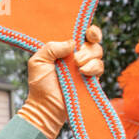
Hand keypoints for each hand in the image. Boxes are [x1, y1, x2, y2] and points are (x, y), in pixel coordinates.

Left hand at [18, 24, 103, 138]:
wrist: (46, 107)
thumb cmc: (39, 85)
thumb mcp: (38, 61)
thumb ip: (51, 47)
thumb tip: (72, 43)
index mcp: (64, 49)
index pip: (81, 34)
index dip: (90, 31)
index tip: (89, 34)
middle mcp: (76, 56)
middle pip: (92, 43)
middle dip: (88, 48)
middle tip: (76, 59)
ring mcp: (84, 67)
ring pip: (98, 53)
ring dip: (90, 58)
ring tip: (78, 68)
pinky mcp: (90, 80)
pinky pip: (100, 68)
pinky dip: (94, 68)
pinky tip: (84, 73)